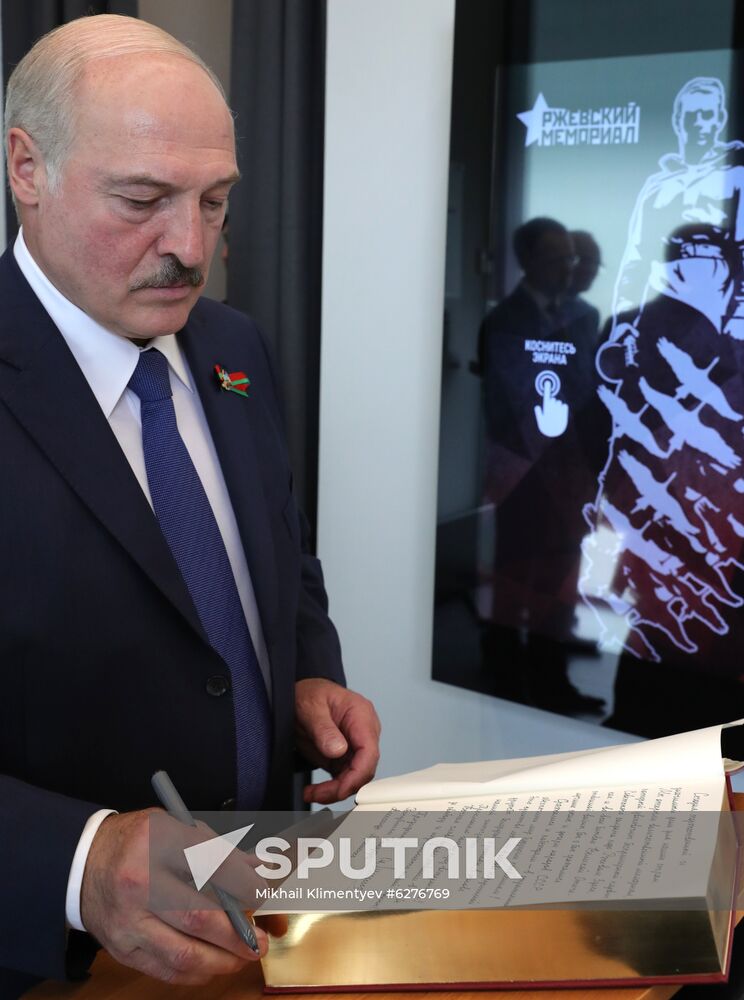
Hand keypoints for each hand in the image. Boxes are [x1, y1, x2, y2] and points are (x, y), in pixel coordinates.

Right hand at [80, 810, 267, 985]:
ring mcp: (128, 921)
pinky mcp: (122, 949)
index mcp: (157, 843)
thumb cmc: (138, 841)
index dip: (246, 885)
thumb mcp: (175, 826)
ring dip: (222, 961)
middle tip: (260, 942)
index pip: (213, 866)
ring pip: (184, 953)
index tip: (264, 894)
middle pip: (199, 918)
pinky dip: (197, 973)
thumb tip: (257, 869)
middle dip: (238, 935)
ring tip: (242, 957)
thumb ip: (217, 848)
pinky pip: (166, 970)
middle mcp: (140, 883)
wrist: (82, 862)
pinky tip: (213, 965)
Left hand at [295, 678, 380, 804]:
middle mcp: (363, 732)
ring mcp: (355, 745)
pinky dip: (332, 788)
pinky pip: (345, 777)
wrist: (302, 694)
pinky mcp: (345, 756)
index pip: (369, 751)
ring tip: (312, 793)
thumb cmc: (310, 693)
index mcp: (361, 715)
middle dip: (342, 787)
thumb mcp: (311, 707)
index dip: (357, 774)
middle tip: (317, 794)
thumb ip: (324, 729)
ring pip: (355, 777)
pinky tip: (316, 791)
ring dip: (335, 790)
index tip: (340, 788)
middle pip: (364, 769)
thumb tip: (338, 750)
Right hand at [534, 384, 567, 437]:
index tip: (547, 382)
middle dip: (552, 403)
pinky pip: (565, 406)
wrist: (554, 434)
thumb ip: (539, 413)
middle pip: (553, 400)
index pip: (546, 398)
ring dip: (557, 406)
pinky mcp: (564, 413)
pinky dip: (563, 408)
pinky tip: (561, 411)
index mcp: (545, 410)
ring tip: (556, 412)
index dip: (546, 389)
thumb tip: (537, 406)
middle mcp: (552, 410)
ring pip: (559, 403)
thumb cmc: (546, 427)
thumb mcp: (540, 421)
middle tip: (551, 409)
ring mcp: (559, 411)